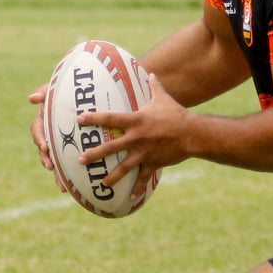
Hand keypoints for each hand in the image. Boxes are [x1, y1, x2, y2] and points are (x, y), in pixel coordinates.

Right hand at [26, 82, 66, 191]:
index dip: (40, 139)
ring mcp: (57, 142)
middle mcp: (47, 133)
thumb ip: (43, 92)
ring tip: (62, 185)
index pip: (37, 130)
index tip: (44, 146)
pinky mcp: (68, 149)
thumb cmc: (63, 89)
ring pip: (54, 159)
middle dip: (46, 159)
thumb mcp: (53, 88)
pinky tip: (73, 187)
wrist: (78, 95)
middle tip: (50, 167)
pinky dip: (68, 174)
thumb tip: (31, 98)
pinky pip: (66, 162)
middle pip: (44, 149)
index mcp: (43, 120)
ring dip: (56, 173)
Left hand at [78, 74, 188, 190]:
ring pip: (124, 167)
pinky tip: (132, 198)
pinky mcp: (153, 163)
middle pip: (111, 147)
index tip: (79, 119)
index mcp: (136, 121)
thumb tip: (151, 73)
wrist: (192, 134)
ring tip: (101, 184)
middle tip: (80, 159)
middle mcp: (136, 138)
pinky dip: (139, 188)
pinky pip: (144, 178)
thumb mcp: (163, 98)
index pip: (110, 119)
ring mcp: (144, 153)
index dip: (94, 118)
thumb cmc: (176, 114)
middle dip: (94, 154)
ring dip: (112, 176)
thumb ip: (154, 87)